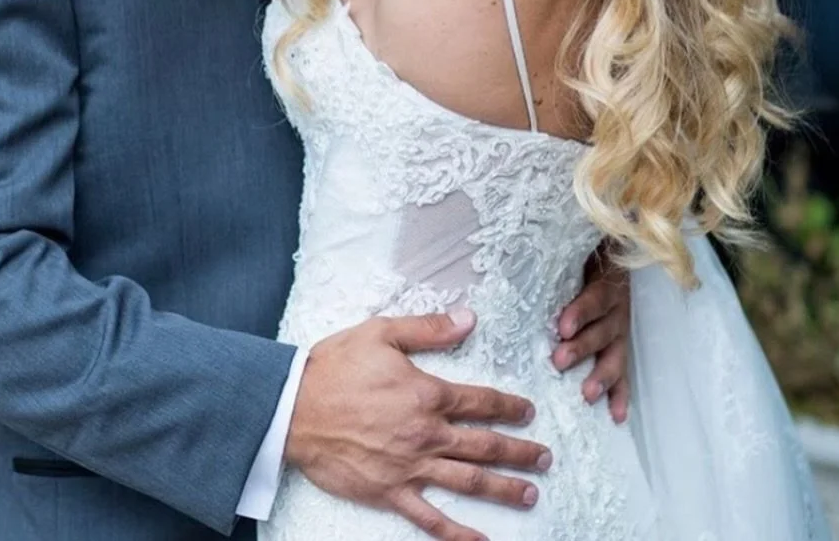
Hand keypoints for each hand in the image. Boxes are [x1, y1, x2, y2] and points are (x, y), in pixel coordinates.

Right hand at [287, 311, 550, 540]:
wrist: (294, 408)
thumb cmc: (335, 367)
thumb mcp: (381, 332)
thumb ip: (428, 329)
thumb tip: (468, 319)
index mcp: (426, 393)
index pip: (480, 401)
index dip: (508, 406)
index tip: (527, 410)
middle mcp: (426, 433)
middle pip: (485, 445)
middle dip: (519, 451)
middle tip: (544, 457)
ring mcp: (411, 467)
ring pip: (469, 480)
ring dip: (503, 488)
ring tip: (530, 494)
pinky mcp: (391, 492)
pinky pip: (431, 518)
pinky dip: (459, 533)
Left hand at [553, 246, 630, 422]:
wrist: (617, 251)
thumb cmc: (583, 253)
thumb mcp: (573, 249)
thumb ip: (554, 257)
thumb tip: (518, 260)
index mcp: (605, 280)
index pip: (594, 297)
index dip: (581, 312)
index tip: (562, 326)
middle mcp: (617, 306)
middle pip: (603, 329)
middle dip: (582, 348)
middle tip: (558, 361)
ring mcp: (621, 327)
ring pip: (615, 352)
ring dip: (602, 375)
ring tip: (587, 394)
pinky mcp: (621, 344)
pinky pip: (625, 370)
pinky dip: (621, 393)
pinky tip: (617, 414)